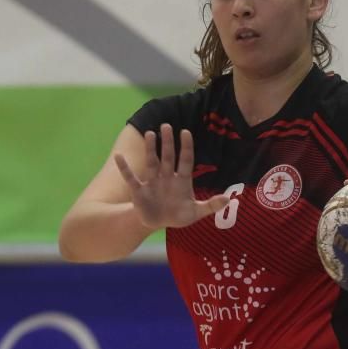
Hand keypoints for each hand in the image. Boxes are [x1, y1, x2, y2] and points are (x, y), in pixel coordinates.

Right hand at [115, 124, 229, 228]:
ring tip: (150, 133)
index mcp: (182, 180)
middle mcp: (167, 177)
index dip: (186, 147)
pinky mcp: (139, 191)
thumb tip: (228, 199)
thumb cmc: (178, 215)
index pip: (186, 160)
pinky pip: (131, 178)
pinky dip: (124, 168)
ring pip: (152, 162)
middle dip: (168, 142)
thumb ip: (211, 206)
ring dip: (151, 149)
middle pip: (168, 157)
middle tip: (166, 125)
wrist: (157, 223)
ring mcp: (152, 182)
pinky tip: (119, 157)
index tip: (186, 132)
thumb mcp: (196, 212)